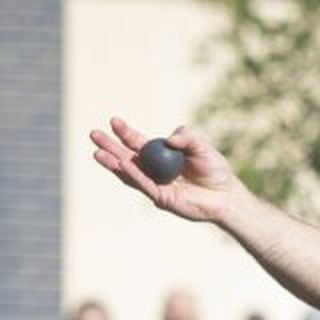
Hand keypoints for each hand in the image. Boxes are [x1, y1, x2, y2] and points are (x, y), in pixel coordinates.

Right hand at [89, 118, 243, 224]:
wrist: (226, 194)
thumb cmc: (214, 169)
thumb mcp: (202, 146)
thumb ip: (187, 137)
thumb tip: (169, 139)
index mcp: (161, 154)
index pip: (138, 142)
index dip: (125, 133)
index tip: (114, 121)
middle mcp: (154, 169)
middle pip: (127, 156)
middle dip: (110, 146)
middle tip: (94, 134)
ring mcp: (155, 184)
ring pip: (129, 172)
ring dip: (113, 162)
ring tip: (97, 153)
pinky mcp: (161, 197)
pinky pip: (144, 185)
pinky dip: (134, 174)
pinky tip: (122, 164)